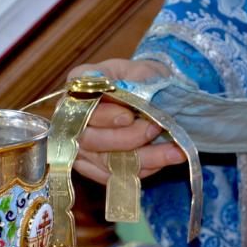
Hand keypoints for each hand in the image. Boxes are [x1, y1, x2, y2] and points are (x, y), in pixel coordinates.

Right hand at [67, 58, 187, 184]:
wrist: (153, 92)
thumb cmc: (143, 77)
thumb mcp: (141, 70)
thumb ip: (133, 81)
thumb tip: (128, 95)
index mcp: (78, 90)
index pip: (79, 109)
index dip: (103, 117)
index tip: (129, 116)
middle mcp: (73, 121)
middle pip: (89, 140)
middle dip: (125, 139)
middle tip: (154, 129)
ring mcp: (82, 148)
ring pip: (107, 162)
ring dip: (143, 159)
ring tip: (174, 151)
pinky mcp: (96, 168)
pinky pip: (117, 175)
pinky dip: (144, 169)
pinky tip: (167, 159)